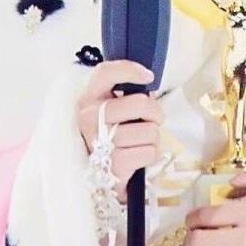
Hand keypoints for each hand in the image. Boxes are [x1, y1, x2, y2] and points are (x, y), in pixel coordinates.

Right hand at [77, 59, 162, 202]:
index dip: (130, 69)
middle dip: (156, 113)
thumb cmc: (110, 136)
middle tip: (152, 120)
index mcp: (89, 98)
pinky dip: (151, 154)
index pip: (106, 73)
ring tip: (141, 141)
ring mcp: (99, 141)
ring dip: (154, 138)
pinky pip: (150, 152)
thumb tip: (148, 84)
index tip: (149, 77)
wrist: (98, 175)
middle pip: (140, 103)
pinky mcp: (112, 165)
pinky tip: (139, 156)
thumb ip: (125, 95)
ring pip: (150, 130)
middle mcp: (89, 117)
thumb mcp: (110, 110)